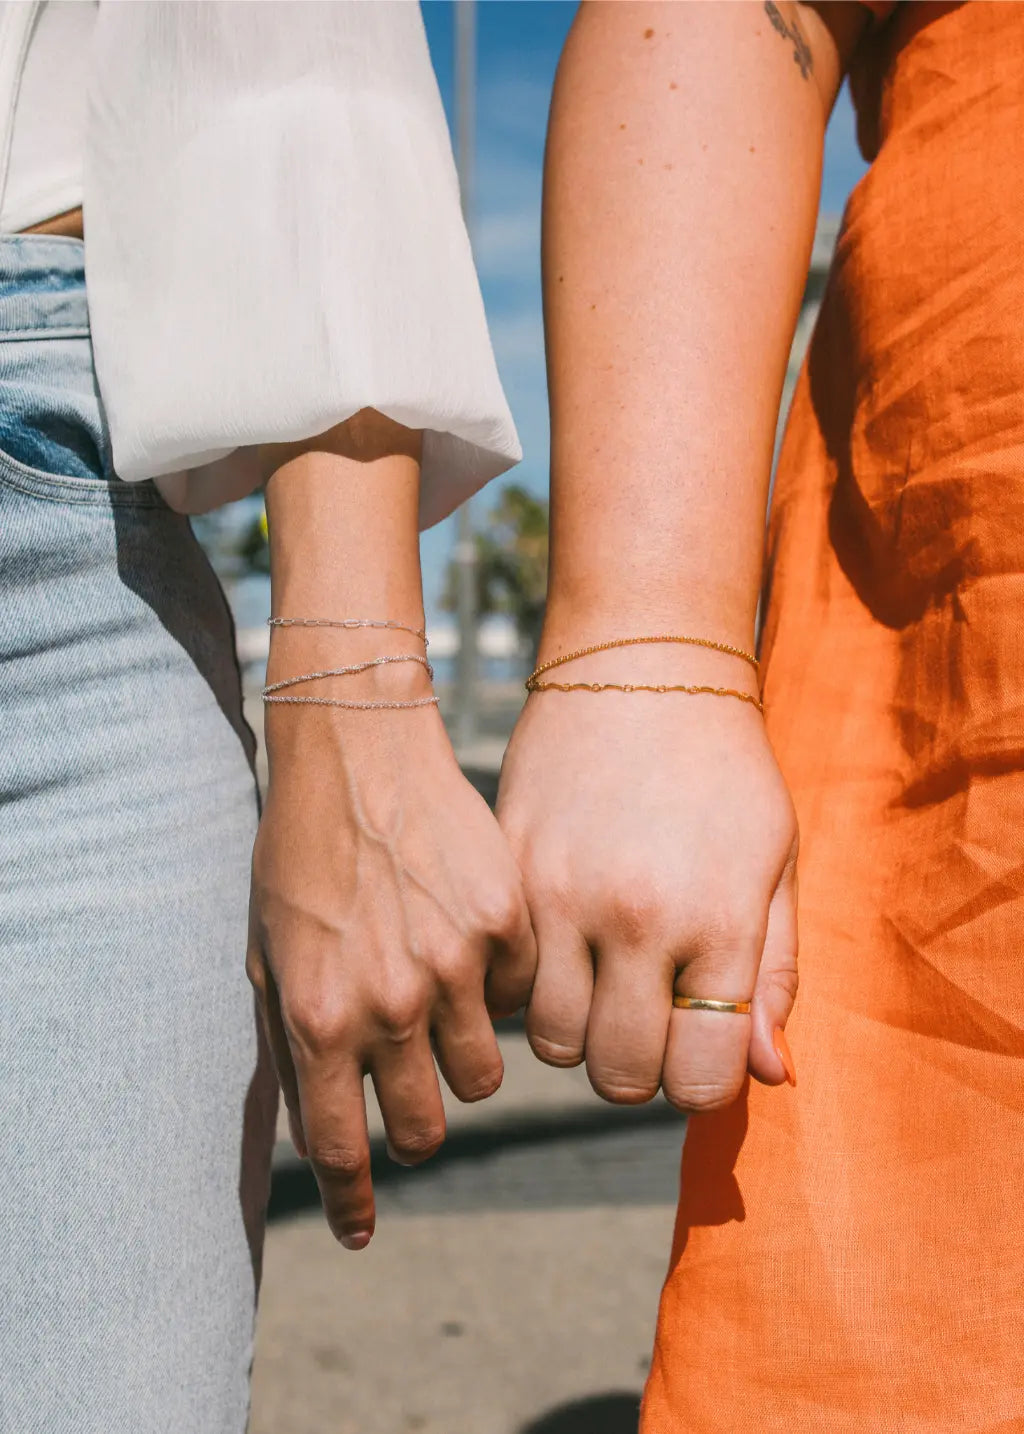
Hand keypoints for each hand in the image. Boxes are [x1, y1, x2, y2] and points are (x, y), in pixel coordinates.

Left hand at [247, 702, 535, 1248]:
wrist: (357, 754)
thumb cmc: (298, 853)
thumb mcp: (268, 953)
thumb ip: (292, 1043)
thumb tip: (323, 1127)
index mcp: (318, 1016)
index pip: (339, 1145)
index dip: (352, 1200)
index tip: (362, 1231)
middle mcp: (389, 1002)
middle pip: (427, 1128)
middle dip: (417, 1124)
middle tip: (414, 1093)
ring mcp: (454, 964)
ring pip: (482, 1076)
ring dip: (460, 1056)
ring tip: (441, 1000)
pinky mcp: (504, 923)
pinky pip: (517, 998)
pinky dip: (496, 986)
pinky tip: (467, 935)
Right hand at [496, 679, 796, 1110]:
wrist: (641, 666)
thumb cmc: (726, 768)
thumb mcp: (774, 862)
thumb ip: (773, 974)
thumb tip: (768, 1075)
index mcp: (714, 920)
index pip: (697, 1077)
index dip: (700, 1080)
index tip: (697, 1050)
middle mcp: (632, 918)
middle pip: (617, 1074)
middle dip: (636, 1066)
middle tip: (647, 1017)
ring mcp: (560, 894)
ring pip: (550, 1039)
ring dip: (579, 1030)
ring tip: (599, 982)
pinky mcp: (509, 869)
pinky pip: (508, 976)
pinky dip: (532, 983)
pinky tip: (560, 945)